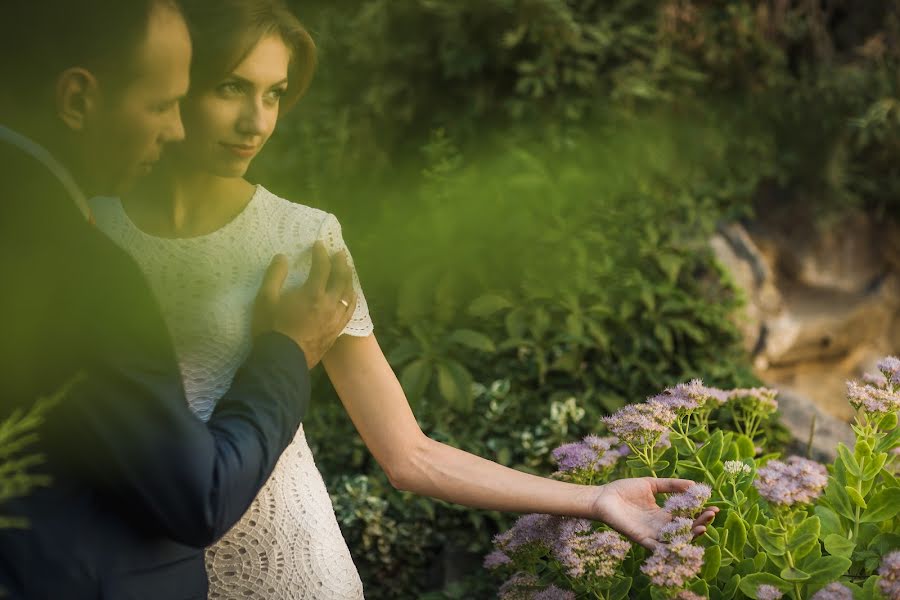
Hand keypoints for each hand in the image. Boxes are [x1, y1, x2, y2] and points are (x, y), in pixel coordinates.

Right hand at [252, 241, 357, 367]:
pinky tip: (351, 296)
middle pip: (341, 278)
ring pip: (349, 294)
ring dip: (349, 279)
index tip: (319, 245)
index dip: (321, 254)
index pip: (322, 267)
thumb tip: (282, 257)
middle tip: (340, 254)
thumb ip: (274, 276)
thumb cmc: (271, 328)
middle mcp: (329, 304)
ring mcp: (336, 319)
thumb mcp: (265, 299)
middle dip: (341, 263)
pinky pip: (350, 310)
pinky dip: (352, 298)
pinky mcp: (337, 331)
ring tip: (348, 271)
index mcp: (312, 293)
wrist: (282, 361)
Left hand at [591, 478, 718, 549]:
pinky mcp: (640, 538)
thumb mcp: (651, 484)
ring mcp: (651, 534)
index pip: (686, 516)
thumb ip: (670, 485)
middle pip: (684, 529)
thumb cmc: (623, 490)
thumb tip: (693, 484)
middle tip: (711, 515)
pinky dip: (668, 546)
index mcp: (663, 515)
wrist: (602, 497)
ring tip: (702, 527)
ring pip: (675, 539)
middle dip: (700, 523)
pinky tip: (681, 541)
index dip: (700, 513)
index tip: (713, 507)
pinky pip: (657, 546)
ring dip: (689, 535)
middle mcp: (659, 527)